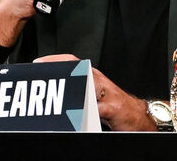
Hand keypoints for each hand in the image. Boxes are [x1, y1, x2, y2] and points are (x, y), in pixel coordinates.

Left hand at [35, 54, 153, 130]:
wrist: (137, 116)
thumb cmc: (113, 105)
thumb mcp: (94, 94)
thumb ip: (77, 88)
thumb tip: (53, 87)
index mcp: (92, 76)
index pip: (71, 61)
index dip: (54, 60)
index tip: (38, 63)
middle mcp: (98, 81)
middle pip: (76, 71)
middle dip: (58, 73)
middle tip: (41, 77)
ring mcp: (106, 94)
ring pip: (86, 86)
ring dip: (71, 90)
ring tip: (54, 94)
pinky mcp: (113, 108)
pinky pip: (97, 108)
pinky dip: (87, 110)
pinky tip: (76, 114)